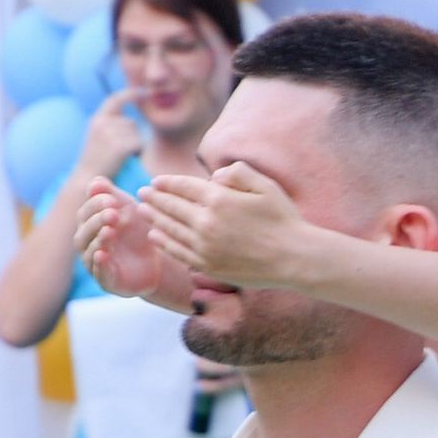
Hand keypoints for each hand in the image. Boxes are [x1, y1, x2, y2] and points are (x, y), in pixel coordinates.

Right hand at [74, 91, 144, 188]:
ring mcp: (110, 134)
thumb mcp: (97, 139)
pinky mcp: (120, 145)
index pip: (114, 100)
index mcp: (95, 120)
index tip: (141, 92)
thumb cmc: (94, 163)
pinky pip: (139, 143)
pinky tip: (125, 160)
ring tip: (118, 157)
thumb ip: (109, 126)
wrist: (86, 181)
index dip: (128, 94)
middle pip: (130, 122)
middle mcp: (102, 123)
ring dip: (133, 145)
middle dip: (131, 136)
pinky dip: (137, 152)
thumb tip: (130, 120)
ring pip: (136, 133)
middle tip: (118, 153)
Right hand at [78, 185, 198, 311]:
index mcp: (90, 225)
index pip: (85, 213)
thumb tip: (95, 182)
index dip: (95, 205)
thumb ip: (112, 195)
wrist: (158, 261)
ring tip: (110, 231)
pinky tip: (103, 254)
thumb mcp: (128, 210)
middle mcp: (88, 244)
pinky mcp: (107, 280)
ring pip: (89, 251)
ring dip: (98, 239)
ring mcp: (95, 263)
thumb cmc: (138, 232)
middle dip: (97, 221)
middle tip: (112, 213)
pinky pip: (99, 273)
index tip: (111, 199)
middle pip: (84, 232)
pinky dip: (99, 264)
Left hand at [142, 160, 312, 291]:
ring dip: (153, 218)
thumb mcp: (265, 186)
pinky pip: (178, 251)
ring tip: (143, 211)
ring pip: (170, 229)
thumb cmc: (283, 219)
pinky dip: (163, 242)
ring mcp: (205, 246)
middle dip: (154, 198)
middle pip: (172, 207)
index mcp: (219, 199)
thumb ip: (238, 172)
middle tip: (141, 193)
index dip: (167, 183)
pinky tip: (155, 235)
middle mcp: (207, 222)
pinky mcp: (208, 265)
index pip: (183, 187)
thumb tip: (214, 176)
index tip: (156, 181)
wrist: (295, 259)